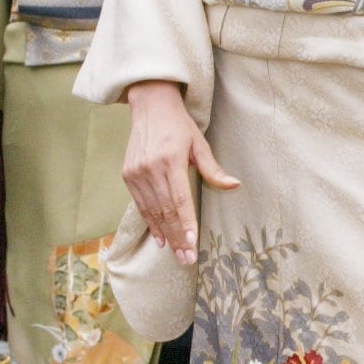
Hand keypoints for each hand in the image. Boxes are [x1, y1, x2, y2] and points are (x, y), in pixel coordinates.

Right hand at [123, 79, 238, 263]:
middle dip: (178, 237)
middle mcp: (151, 168)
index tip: (193, 244)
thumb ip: (213, 169)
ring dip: (166, 235)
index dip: (186, 224)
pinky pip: (141, 205)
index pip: (180, 199)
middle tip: (188, 258)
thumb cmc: (179, 125)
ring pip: (152, 211)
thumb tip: (235, 185)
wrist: (149, 105)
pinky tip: (161, 239)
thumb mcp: (199, 143)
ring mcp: (136, 173)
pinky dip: (151, 223)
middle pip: (166, 211)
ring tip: (178, 253)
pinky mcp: (128, 175)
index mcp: (171, 160)